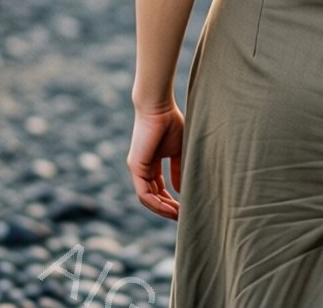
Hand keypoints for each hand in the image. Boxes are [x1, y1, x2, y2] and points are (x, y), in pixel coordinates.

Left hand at [127, 103, 185, 220]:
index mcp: (151, 163)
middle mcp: (142, 168)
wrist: (159, 106)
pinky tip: (171, 209)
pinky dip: (157, 204)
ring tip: (179, 216)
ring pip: (147, 198)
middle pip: (153, 196)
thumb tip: (181, 190)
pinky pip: (144, 194)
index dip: (172, 200)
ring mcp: (137, 168)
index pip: (159, 188)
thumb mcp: (178, 151)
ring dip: (163, 210)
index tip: (186, 208)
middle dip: (168, 208)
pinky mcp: (135, 167)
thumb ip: (179, 170)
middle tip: (184, 217)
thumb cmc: (170, 122)